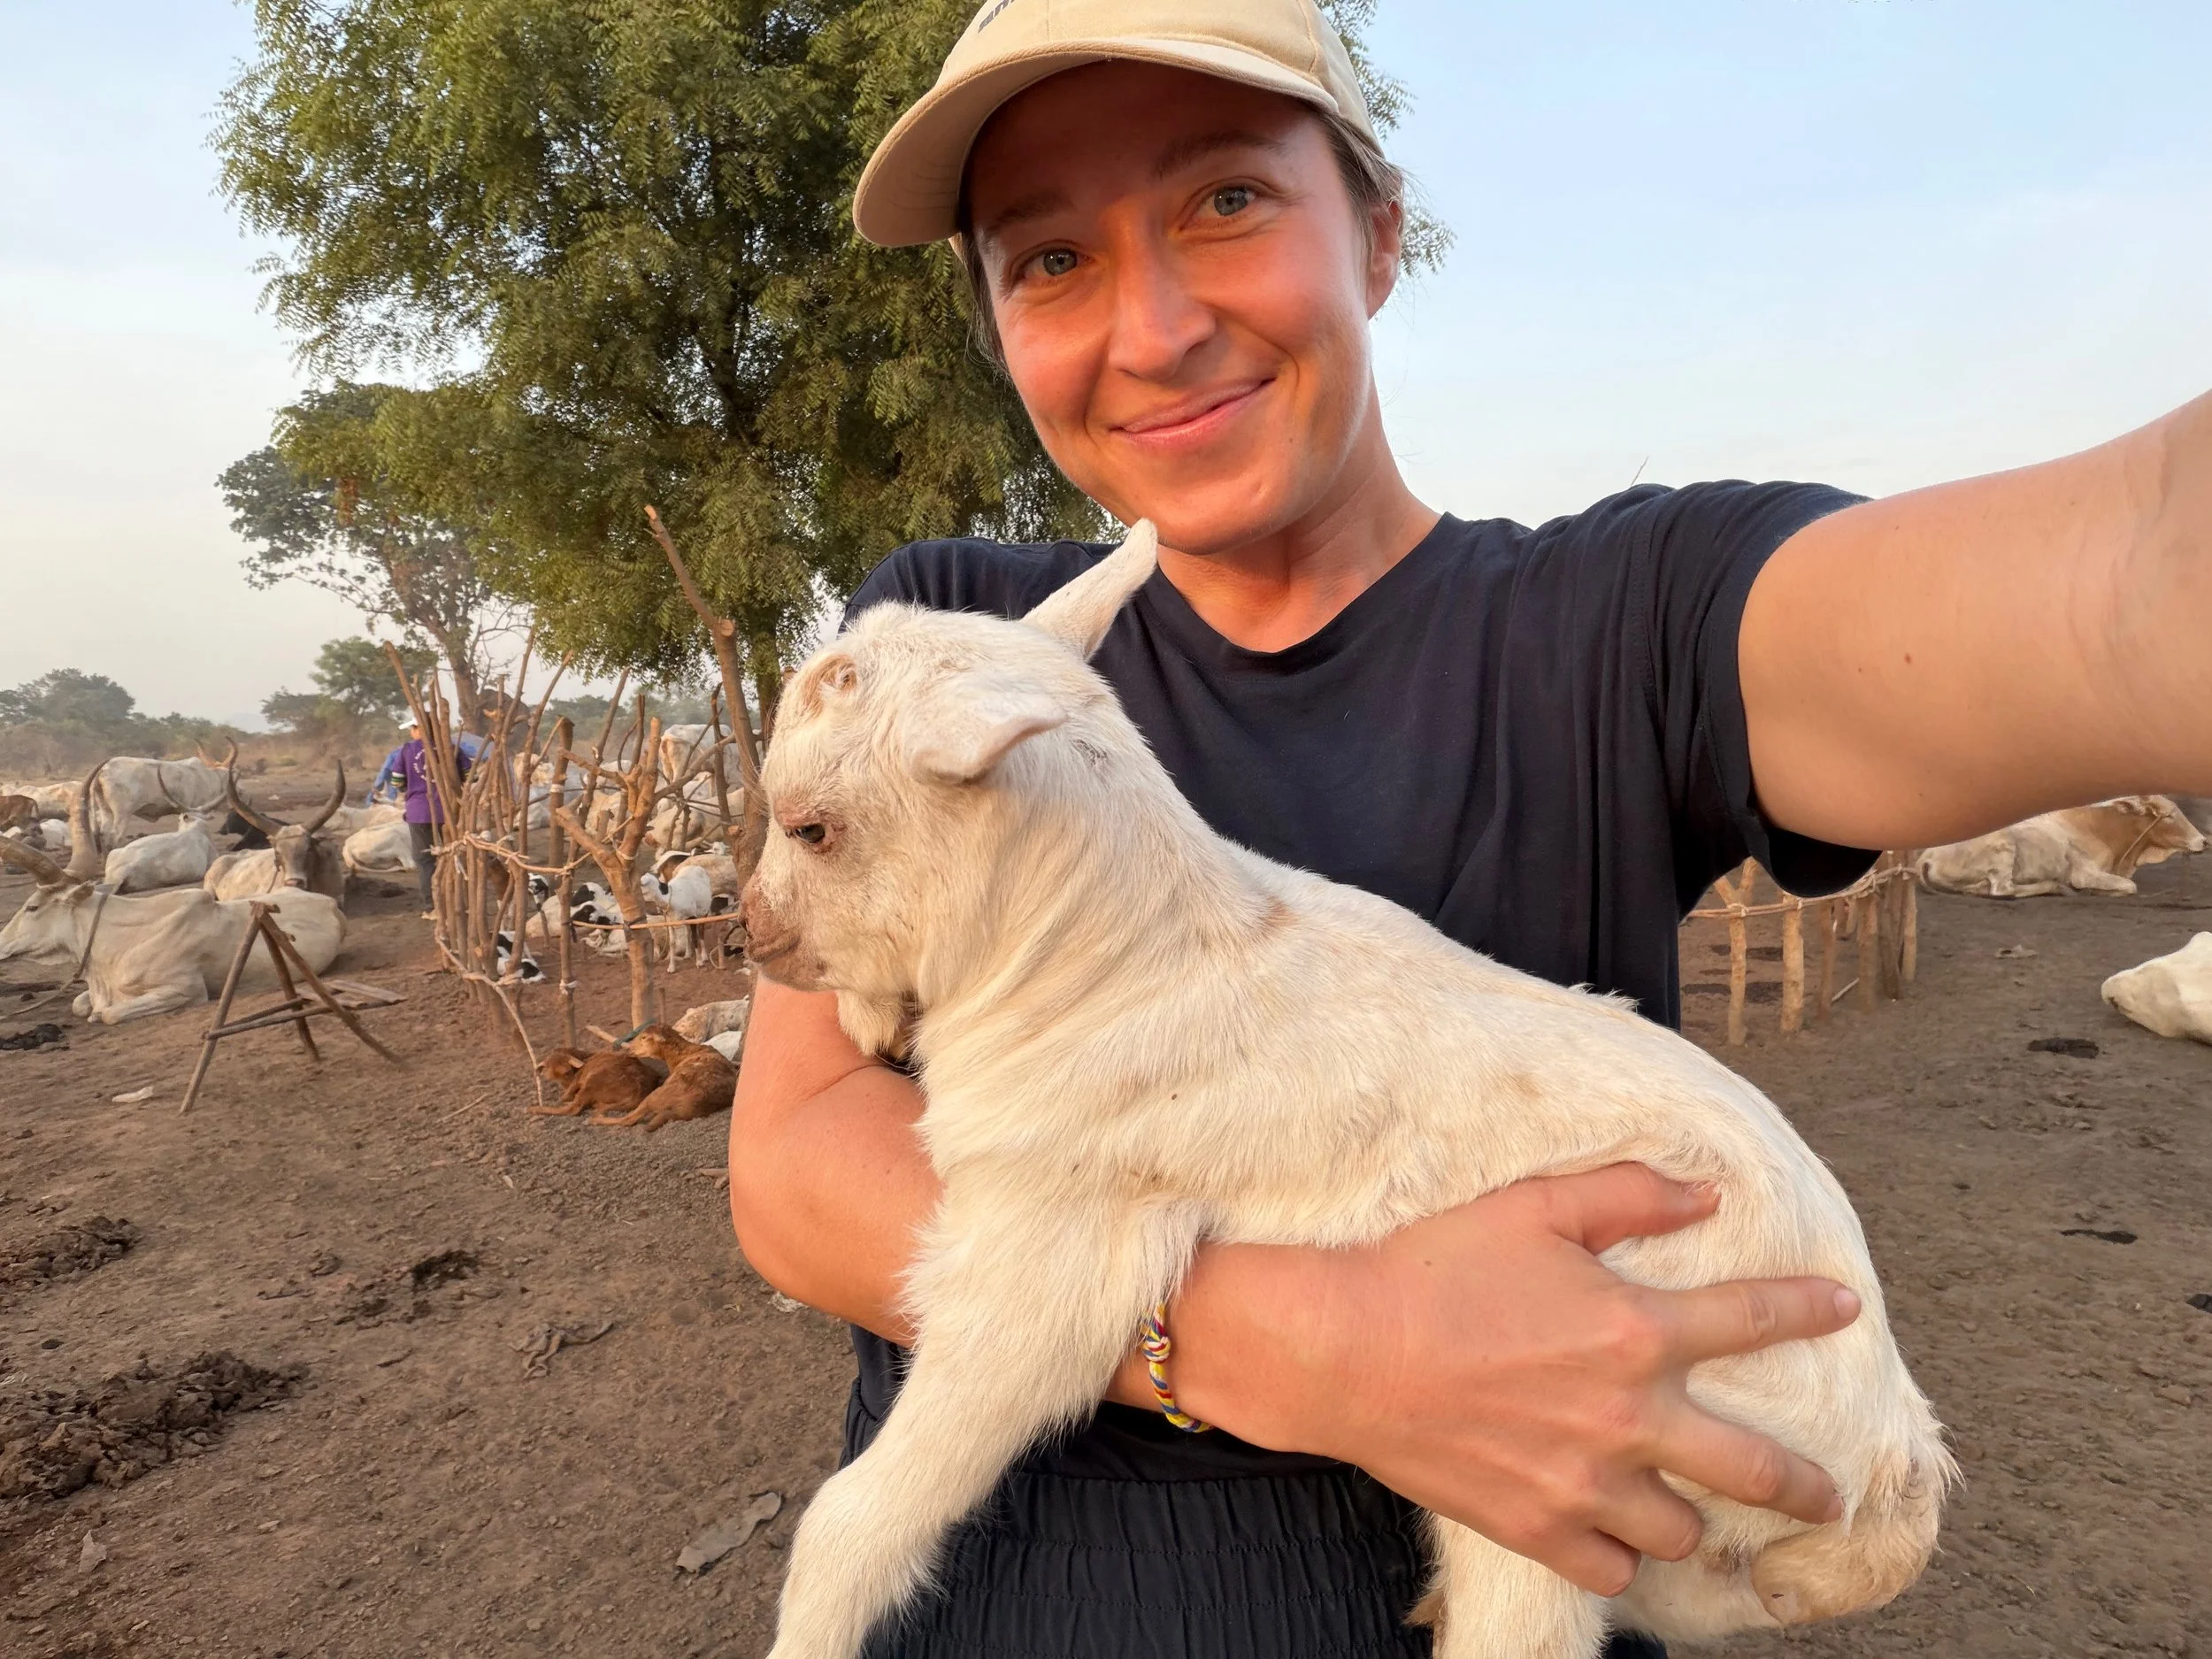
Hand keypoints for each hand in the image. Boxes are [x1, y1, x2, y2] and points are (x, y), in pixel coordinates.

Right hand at [1165, 1164, 1857, 1595]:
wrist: (1343, 1349)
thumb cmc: (1433, 1269)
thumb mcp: (1532, 1207)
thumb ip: (1628, 1196)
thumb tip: (1707, 1194)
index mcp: (1634, 1330)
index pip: (1754, 1319)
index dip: (1809, 1309)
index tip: (1844, 1308)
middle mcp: (1627, 1417)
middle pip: (1754, 1469)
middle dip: (1809, 1487)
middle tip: (1830, 1496)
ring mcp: (1585, 1483)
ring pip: (1682, 1529)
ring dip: (1693, 1515)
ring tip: (1688, 1505)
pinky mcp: (1536, 1526)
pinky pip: (1613, 1566)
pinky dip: (1620, 1551)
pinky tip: (1614, 1530)